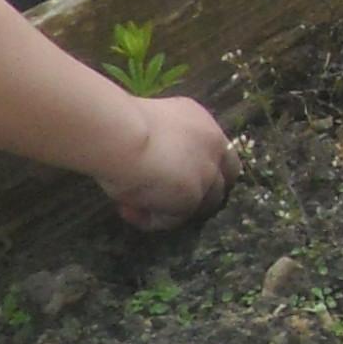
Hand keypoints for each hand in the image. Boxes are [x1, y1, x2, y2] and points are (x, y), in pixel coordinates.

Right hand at [94, 94, 234, 229]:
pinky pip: (173, 219)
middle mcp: (213, 145)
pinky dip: (151, 220)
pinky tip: (127, 209)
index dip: (201, 169)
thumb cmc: (120, 124)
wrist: (119, 135)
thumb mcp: (151, 126)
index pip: (218, 152)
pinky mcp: (192, 197)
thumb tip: (155, 165)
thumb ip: (164, 145)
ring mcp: (207, 173)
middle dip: (199, 194)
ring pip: (201, 204)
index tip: (172, 177)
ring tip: (132, 204)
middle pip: (223, 180)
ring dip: (171, 209)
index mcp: (201, 124)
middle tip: (163, 200)